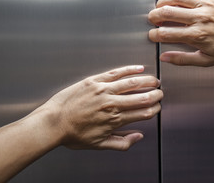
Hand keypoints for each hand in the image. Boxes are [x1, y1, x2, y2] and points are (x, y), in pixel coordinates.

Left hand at [41, 65, 162, 150]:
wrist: (53, 123)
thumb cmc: (73, 134)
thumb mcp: (100, 144)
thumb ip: (122, 142)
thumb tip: (139, 137)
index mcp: (115, 119)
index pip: (143, 113)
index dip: (154, 109)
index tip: (157, 107)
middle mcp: (112, 104)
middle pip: (142, 97)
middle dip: (155, 95)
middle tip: (160, 93)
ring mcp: (104, 90)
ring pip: (132, 82)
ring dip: (147, 81)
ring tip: (154, 80)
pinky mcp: (95, 81)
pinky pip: (116, 73)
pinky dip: (129, 69)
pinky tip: (138, 68)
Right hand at [148, 0, 213, 65]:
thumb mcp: (206, 60)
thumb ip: (183, 59)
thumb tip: (165, 58)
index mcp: (197, 35)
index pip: (166, 34)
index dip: (154, 35)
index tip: (153, 36)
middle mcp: (200, 18)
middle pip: (167, 12)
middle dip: (154, 16)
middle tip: (152, 19)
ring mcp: (207, 5)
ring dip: (164, 1)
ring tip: (160, 6)